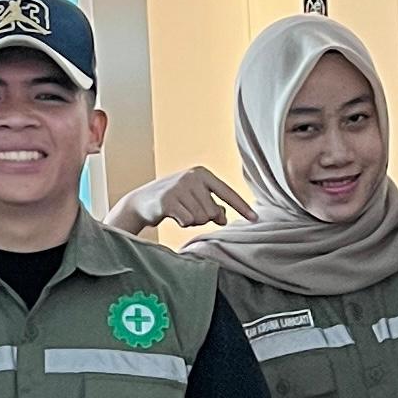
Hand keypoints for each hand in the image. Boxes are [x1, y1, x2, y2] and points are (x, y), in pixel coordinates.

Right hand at [112, 164, 254, 234]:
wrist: (142, 201)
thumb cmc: (175, 201)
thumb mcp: (196, 199)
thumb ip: (213, 207)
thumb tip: (224, 220)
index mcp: (203, 174)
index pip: (227, 193)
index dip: (241, 207)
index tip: (255, 219)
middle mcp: (192, 177)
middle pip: (213, 211)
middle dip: (204, 218)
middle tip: (189, 211)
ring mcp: (179, 187)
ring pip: (201, 218)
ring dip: (193, 221)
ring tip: (181, 212)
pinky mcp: (168, 200)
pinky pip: (187, 221)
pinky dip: (182, 223)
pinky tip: (173, 215)